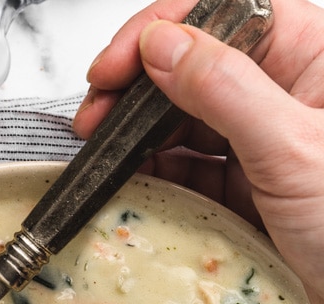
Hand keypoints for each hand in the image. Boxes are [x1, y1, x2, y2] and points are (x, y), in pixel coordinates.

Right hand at [73, 0, 323, 303]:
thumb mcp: (292, 150)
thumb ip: (225, 89)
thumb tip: (163, 45)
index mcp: (312, 59)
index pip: (225, 13)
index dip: (165, 28)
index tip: (117, 64)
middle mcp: (285, 96)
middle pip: (194, 65)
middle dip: (137, 85)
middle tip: (95, 112)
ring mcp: (261, 145)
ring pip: (184, 121)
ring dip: (138, 133)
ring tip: (102, 150)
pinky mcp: (244, 191)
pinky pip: (188, 172)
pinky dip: (155, 175)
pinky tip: (131, 180)